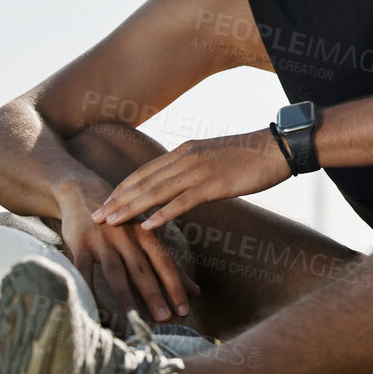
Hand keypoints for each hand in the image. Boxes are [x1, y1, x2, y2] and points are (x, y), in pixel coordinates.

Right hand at [55, 179, 200, 322]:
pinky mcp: (80, 244)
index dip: (175, 286)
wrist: (82, 193)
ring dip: (124, 295)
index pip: (165, 264)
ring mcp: (103, 241)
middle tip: (165, 319)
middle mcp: (127, 237)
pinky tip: (91, 307)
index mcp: (147, 235)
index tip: (184, 310)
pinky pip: (83, 270)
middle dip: (154, 294)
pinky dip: (87, 288)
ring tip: (133, 317)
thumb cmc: (121, 224)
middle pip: (143, 270)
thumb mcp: (146, 237)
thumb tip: (196, 292)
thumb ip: (168, 265)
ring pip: (115, 271)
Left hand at [93, 129, 290, 233]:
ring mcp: (199, 170)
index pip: (144, 171)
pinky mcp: (215, 183)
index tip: (104, 202)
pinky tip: (147, 226)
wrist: (278, 147)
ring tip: (110, 222)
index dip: (121, 188)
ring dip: (129, 209)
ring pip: (155, 192)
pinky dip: (162, 214)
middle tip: (93, 216)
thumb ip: (195, 168)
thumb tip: (182, 184)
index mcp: (184, 151)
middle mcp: (186, 158)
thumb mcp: (215, 157)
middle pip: (143, 182)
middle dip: (116, 200)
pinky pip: (183, 201)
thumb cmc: (251, 155)